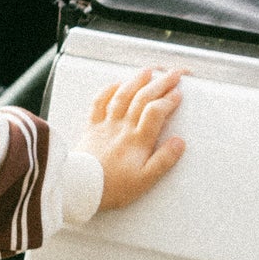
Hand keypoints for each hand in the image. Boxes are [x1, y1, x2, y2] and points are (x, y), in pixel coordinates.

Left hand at [78, 67, 185, 210]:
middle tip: (175, 73)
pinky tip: (117, 83)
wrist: (79, 188)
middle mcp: (122, 127)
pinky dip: (108, 90)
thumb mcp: (144, 180)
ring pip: (123, 95)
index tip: (179, 94)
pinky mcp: (91, 127)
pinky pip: (99, 102)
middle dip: (161, 82)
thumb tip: (179, 142)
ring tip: (149, 70)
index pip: (156, 111)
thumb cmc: (112, 188)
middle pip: (143, 97)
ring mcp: (106, 124)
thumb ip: (163, 160)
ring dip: (137, 80)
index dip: (169, 100)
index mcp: (138, 140)